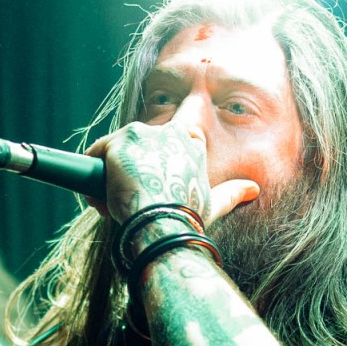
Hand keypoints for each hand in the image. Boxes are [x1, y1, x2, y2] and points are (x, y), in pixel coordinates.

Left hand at [86, 97, 259, 228]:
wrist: (163, 224)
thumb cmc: (189, 217)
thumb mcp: (215, 204)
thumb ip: (233, 193)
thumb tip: (253, 190)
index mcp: (191, 142)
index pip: (183, 121)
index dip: (174, 131)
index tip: (168, 143)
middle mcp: (167, 131)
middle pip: (139, 145)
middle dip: (133, 170)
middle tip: (134, 200)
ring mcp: (141, 134)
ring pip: (115, 152)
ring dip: (110, 177)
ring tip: (116, 207)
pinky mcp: (116, 143)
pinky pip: (94, 156)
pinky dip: (92, 176)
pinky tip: (99, 198)